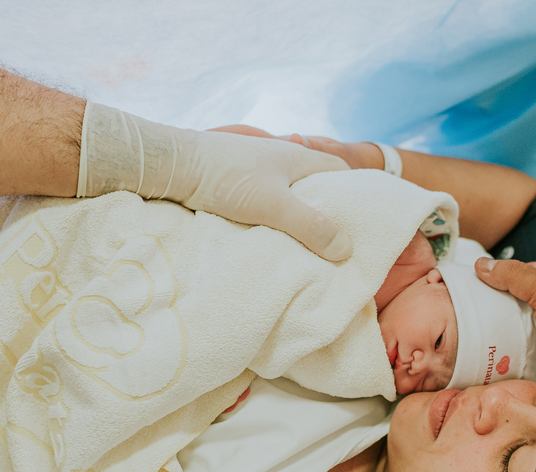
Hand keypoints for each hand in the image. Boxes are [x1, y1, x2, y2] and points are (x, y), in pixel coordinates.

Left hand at [79, 105, 353, 259]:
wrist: (170, 165)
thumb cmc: (226, 179)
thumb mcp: (275, 206)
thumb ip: (313, 226)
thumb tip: (347, 249)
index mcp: (298, 157)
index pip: (341, 170)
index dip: (357, 192)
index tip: (365, 220)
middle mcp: (280, 159)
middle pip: (316, 184)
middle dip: (329, 210)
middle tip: (338, 243)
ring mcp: (256, 170)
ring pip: (289, 194)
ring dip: (299, 217)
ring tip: (307, 248)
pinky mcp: (234, 183)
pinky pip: (266, 202)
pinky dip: (274, 219)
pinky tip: (272, 240)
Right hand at [475, 258, 535, 390]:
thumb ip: (515, 276)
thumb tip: (482, 265)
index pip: (528, 275)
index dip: (503, 279)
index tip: (477, 285)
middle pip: (523, 309)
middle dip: (501, 315)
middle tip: (471, 318)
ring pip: (524, 338)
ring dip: (506, 342)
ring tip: (476, 344)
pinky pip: (530, 362)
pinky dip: (516, 364)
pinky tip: (494, 365)